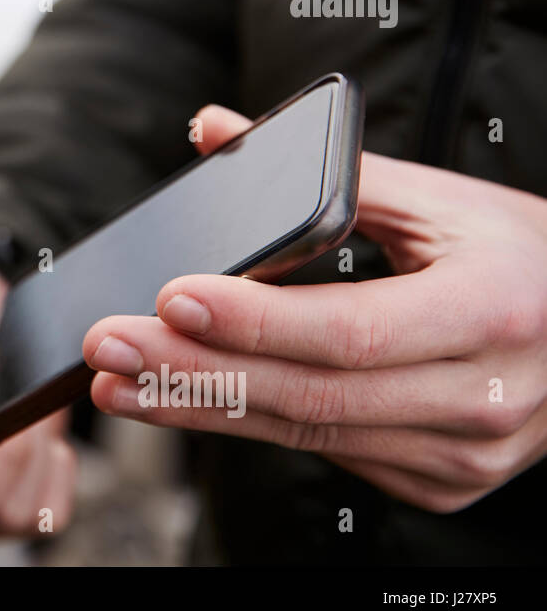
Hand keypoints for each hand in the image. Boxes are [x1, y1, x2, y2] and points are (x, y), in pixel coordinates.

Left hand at [83, 103, 546, 512]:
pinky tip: (184, 402)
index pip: (350, 329)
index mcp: (492, 312)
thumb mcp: (442, 201)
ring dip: (199, 410)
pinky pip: (325, 450)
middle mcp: (481, 398)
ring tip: (118, 383)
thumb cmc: (518, 256)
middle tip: (106, 347)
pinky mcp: (436, 479)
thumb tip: (213, 131)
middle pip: (310, 395)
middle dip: (192, 373)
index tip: (170, 297)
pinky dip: (249, 423)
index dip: (254, 320)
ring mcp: (459, 454)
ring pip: (306, 433)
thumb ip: (326, 170)